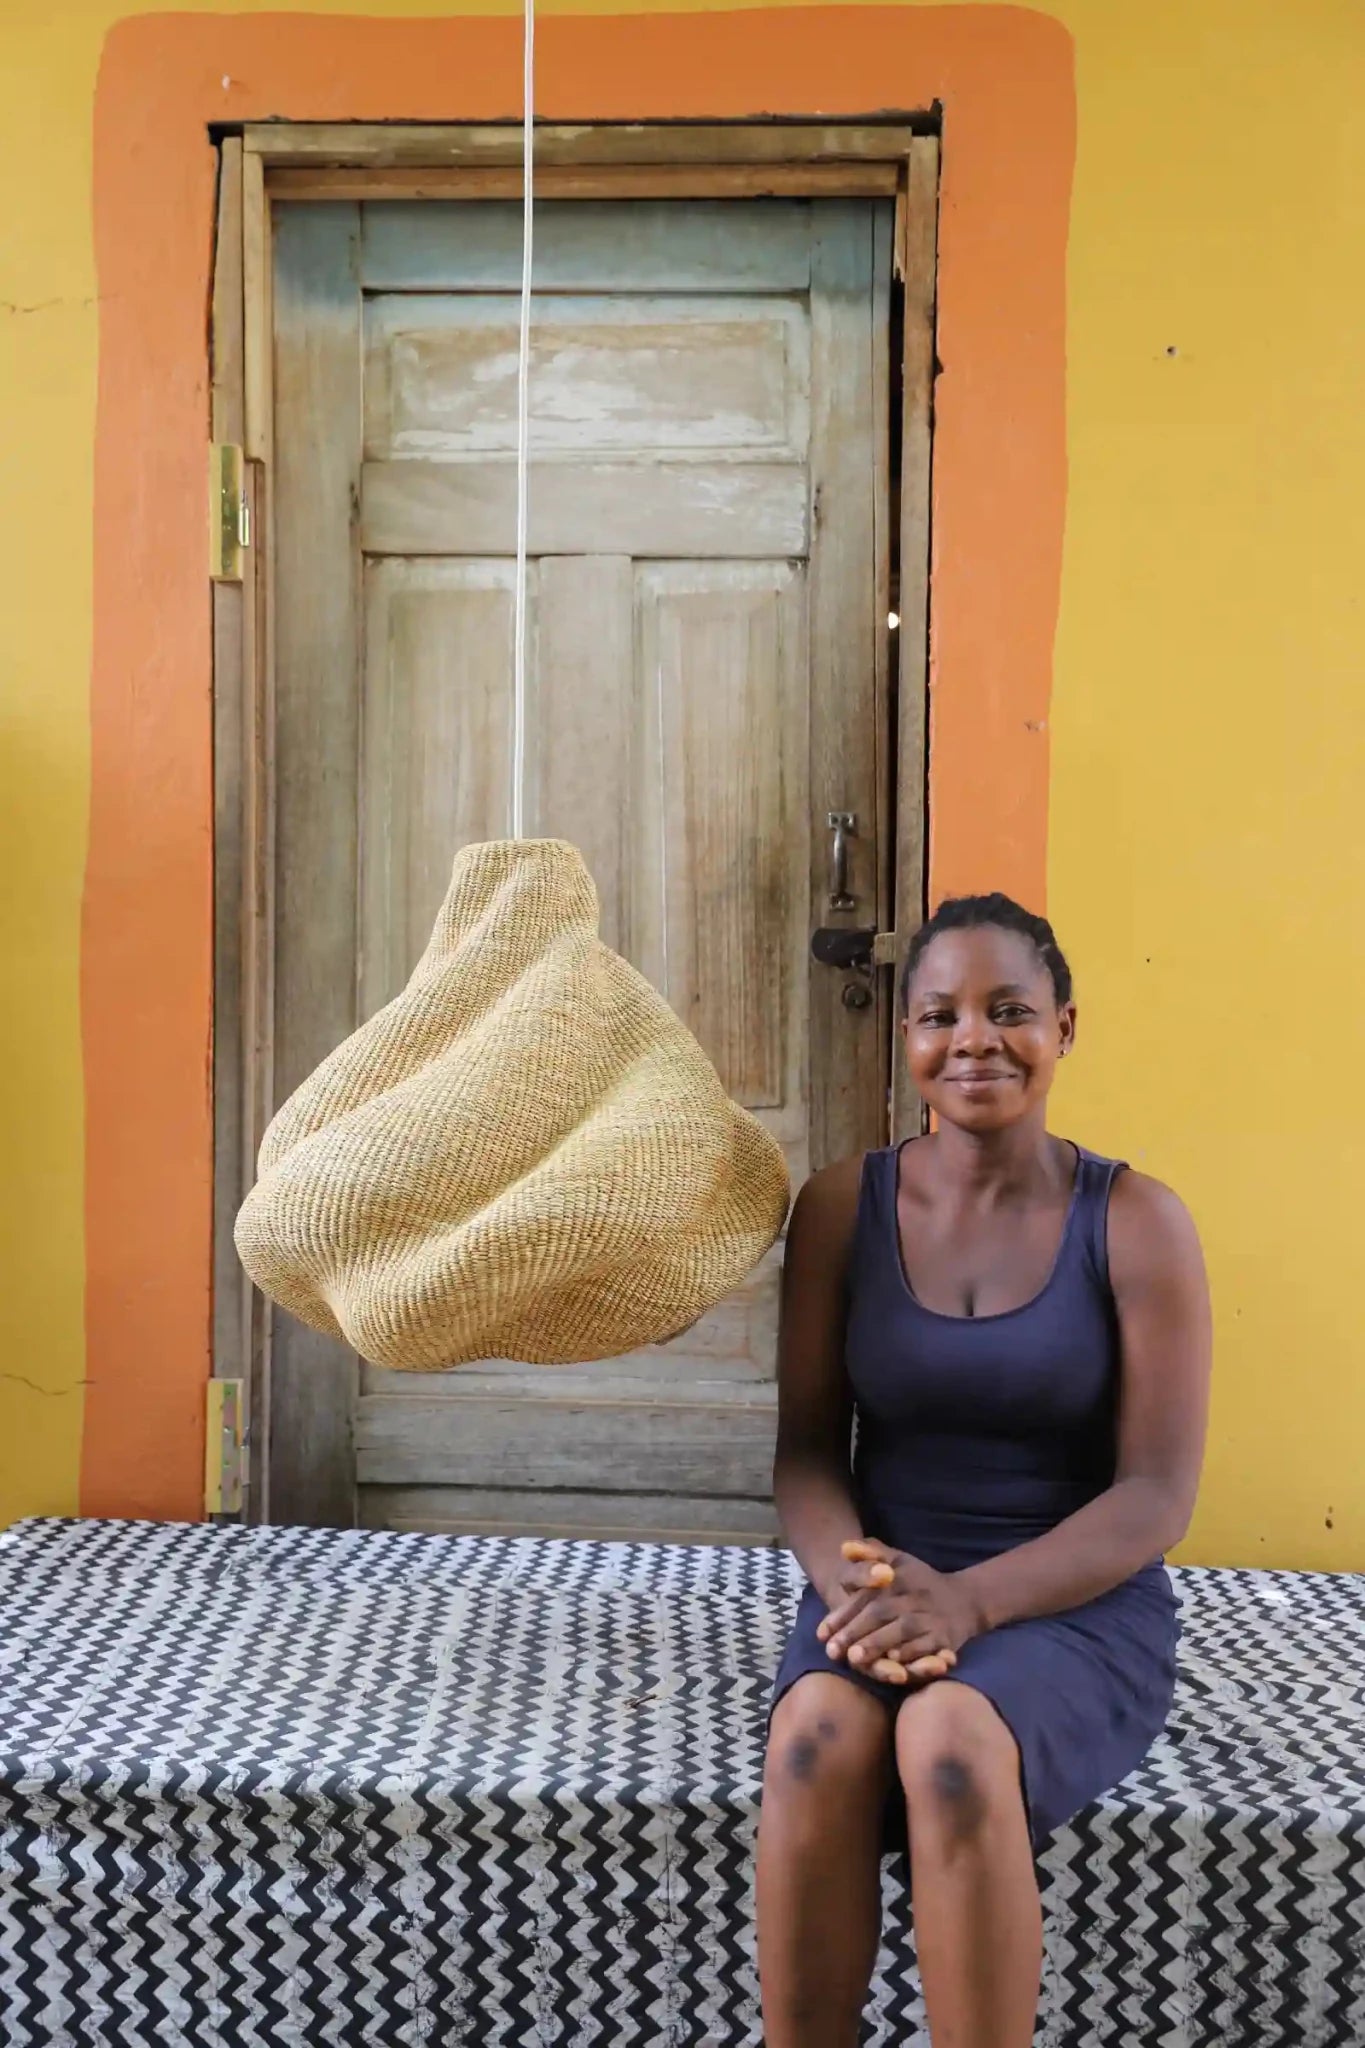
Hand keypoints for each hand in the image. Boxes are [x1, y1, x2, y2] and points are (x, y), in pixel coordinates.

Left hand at [817, 1539, 980, 1686]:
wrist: (964, 1600)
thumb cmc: (920, 1581)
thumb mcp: (898, 1560)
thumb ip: (871, 1552)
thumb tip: (843, 1547)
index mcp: (897, 1578)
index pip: (866, 1597)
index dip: (843, 1615)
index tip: (821, 1633)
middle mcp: (912, 1596)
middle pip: (880, 1614)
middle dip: (855, 1633)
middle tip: (833, 1651)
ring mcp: (930, 1617)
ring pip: (902, 1631)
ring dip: (878, 1644)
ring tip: (856, 1658)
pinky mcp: (945, 1638)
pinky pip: (927, 1647)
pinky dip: (911, 1654)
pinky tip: (893, 1661)